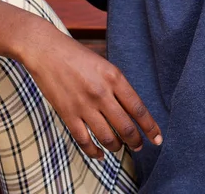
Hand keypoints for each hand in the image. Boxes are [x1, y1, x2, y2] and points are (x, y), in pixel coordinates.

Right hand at [18, 19, 162, 159]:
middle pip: (126, 127)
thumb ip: (118, 86)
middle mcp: (101, 93)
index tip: (157, 138)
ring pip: (107, 138)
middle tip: (140, 145)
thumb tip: (132, 110)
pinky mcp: (68, 114)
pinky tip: (100, 153)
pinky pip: (84, 141)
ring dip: (118, 147)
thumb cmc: (77, 56)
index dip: (150, 126)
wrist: (47, 51)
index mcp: (114, 77)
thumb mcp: (104, 65)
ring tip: (120, 147)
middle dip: (136, 141)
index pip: (138, 108)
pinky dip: (95, 152)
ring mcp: (84, 105)